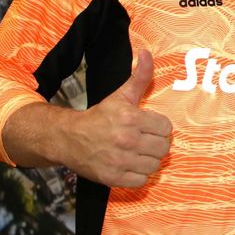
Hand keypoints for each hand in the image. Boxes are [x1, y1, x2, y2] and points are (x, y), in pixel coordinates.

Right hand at [57, 49, 172, 187]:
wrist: (68, 139)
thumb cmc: (99, 117)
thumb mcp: (120, 95)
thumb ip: (139, 76)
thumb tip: (147, 53)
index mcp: (131, 118)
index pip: (166, 128)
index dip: (158, 127)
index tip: (148, 127)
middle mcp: (126, 140)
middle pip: (163, 148)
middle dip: (155, 144)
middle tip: (143, 141)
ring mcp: (120, 161)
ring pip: (154, 166)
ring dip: (148, 160)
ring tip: (137, 153)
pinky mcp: (113, 178)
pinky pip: (141, 181)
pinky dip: (137, 175)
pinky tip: (129, 165)